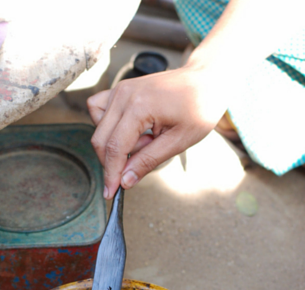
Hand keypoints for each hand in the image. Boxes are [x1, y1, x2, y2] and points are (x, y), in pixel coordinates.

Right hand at [87, 57, 232, 198]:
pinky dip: (109, 125)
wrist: (205, 81)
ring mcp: (120, 89)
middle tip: (138, 166)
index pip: (115, 148)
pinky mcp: (121, 89)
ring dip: (115, 143)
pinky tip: (133, 130)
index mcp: (139, 107)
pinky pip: (100, 109)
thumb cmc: (199, 108)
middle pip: (101, 138)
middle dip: (112, 162)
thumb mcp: (179, 141)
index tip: (111, 193)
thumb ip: (149, 160)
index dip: (111, 174)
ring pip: (98, 126)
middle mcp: (124, 95)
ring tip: (147, 140)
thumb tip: (125, 181)